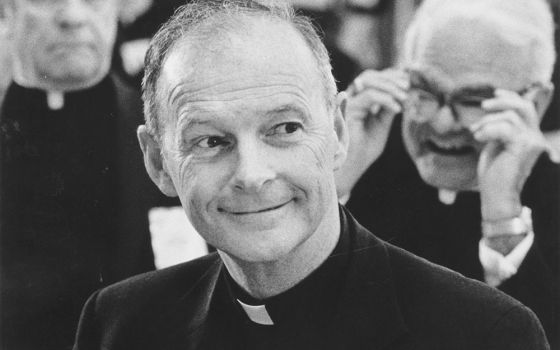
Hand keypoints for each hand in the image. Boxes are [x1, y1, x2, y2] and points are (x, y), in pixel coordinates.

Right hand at [335, 69, 408, 199]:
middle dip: (391, 78)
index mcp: (357, 101)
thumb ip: (388, 109)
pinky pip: (369, 96)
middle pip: (369, 76)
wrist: (350, 168)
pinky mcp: (348, 111)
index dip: (390, 77)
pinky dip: (386, 99)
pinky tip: (397, 110)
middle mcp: (350, 99)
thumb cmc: (362, 150)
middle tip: (407, 85)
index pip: (373, 80)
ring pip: (368, 82)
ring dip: (390, 86)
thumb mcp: (381, 125)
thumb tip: (403, 92)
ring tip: (404, 97)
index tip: (408, 82)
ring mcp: (347, 103)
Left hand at [471, 89, 549, 222]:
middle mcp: (535, 137)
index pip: (526, 108)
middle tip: (483, 106)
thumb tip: (490, 113)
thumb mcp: (496, 146)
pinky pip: (505, 127)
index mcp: (529, 136)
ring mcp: (531, 142)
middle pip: (523, 106)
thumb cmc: (494, 174)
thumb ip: (499, 130)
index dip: (511, 97)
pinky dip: (489, 129)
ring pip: (510, 116)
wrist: (498, 196)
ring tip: (476, 133)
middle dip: (502, 102)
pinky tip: (478, 137)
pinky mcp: (522, 147)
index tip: (495, 93)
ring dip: (488, 121)